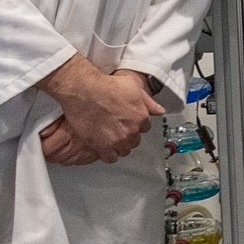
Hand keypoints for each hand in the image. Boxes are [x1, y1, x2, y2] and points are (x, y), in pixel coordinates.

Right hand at [38, 55, 163, 161]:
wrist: (84, 91)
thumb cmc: (105, 86)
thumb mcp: (133, 86)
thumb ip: (148, 101)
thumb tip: (159, 110)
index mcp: (141, 117)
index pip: (145, 128)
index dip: (136, 125)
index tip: (129, 123)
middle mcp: (132, 130)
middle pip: (135, 140)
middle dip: (128, 136)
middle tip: (118, 129)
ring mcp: (117, 139)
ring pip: (124, 150)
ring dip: (119, 146)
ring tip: (111, 139)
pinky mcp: (102, 146)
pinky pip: (111, 158)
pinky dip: (108, 154)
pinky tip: (104, 147)